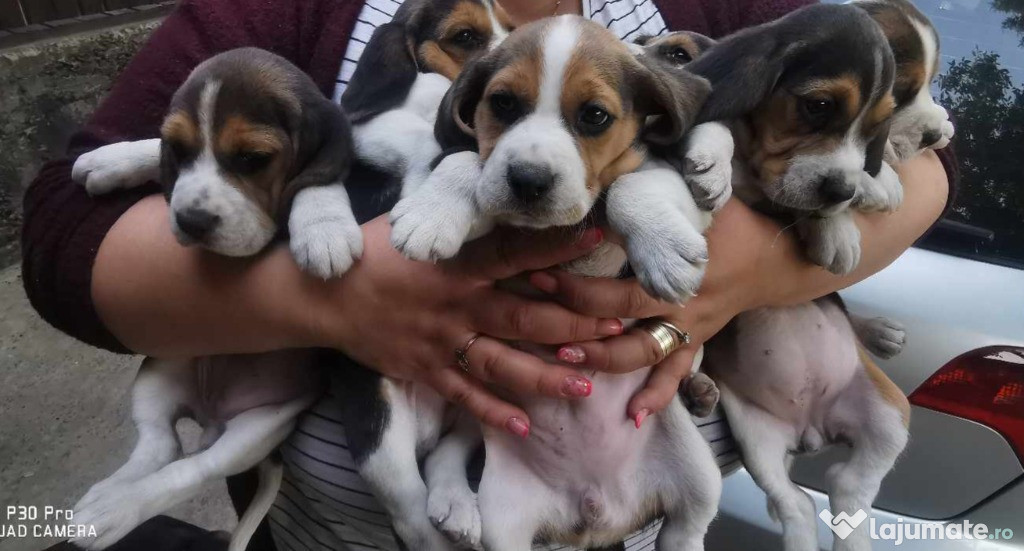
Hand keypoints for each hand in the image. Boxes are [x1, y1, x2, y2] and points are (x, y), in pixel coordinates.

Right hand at [310, 216, 623, 436]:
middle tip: (613, 332)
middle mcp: (455, 304)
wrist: (321, 295)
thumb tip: (503, 203)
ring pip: (501, 364)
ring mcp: (441, 342)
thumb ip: (463, 224)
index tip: (598, 237)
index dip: (557, 246)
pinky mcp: (425, 370)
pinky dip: (492, 411)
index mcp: (456, 263)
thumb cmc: (373, 253)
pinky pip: (464, 394)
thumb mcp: (416, 225)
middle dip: (571, 327)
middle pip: (523, 318)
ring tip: (583, 387)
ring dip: (544, 376)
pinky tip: (523, 424)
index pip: (515, 252)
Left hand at [527, 200, 764, 422]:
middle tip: (539, 319)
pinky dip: (656, 398)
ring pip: (644, 355)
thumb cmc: (728, 223)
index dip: (580, 287)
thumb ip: (650, 198)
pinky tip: (631, 417)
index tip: (541, 274)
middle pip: (625, 323)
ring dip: (605, 361)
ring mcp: (689, 329)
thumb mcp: (694, 201)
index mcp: (681, 270)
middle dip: (579, 323)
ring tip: (565, 363)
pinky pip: (676, 376)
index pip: (623, 288)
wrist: (773, 260)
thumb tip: (601, 182)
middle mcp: (683, 305)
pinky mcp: (695, 344)